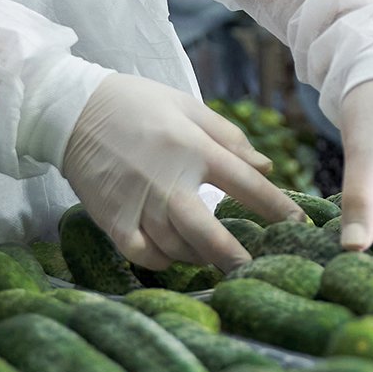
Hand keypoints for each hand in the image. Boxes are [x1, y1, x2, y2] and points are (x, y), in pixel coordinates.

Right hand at [61, 73, 300, 270]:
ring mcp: (138, 204)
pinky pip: (144, 255)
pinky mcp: (112, 220)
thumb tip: (267, 167)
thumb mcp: (190, 107)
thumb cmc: (139, 104)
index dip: (277, 207)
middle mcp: (168, 182)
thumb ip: (230, 138)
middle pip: (209, 234)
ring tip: (216, 258)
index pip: (246, 185)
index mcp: (193, 149)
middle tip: (254, 267)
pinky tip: (174, 256)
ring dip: (201, 257)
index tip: (298, 224)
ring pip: (177, 248)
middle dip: (235, 256)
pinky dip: (162, 261)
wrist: (74, 110)